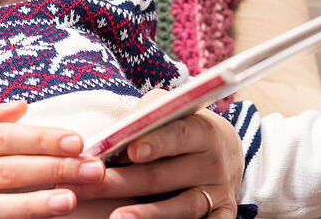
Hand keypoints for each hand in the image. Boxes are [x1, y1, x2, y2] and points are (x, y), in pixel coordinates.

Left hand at [72, 91, 243, 218]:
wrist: (226, 150)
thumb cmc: (182, 126)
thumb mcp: (170, 112)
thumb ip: (143, 118)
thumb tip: (107, 135)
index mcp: (200, 130)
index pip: (176, 135)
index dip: (154, 143)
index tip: (130, 152)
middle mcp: (212, 163)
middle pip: (163, 175)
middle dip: (124, 181)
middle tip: (93, 185)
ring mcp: (217, 193)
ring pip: (180, 207)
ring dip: (147, 214)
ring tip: (117, 218)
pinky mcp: (223, 214)